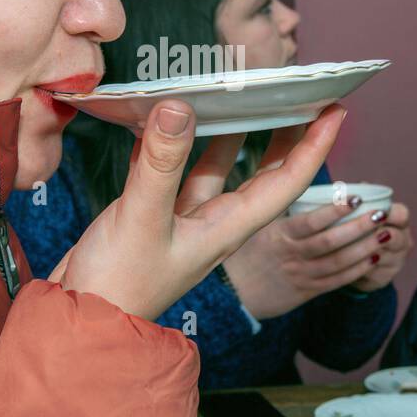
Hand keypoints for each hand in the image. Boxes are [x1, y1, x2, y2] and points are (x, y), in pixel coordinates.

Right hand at [48, 100, 346, 319]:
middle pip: (260, 173)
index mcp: (227, 228)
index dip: (313, 145)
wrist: (82, 324)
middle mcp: (212, 223)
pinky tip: (161, 117)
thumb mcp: (142, 218)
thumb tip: (182, 107)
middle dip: (282, 135)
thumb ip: (162, 162)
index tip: (335, 109)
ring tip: (238, 92)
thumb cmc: (120, 285)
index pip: (285, 182)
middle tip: (297, 95)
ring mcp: (181, 221)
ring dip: (227, 131)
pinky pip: (170, 170)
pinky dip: (171, 143)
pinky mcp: (151, 218)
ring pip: (214, 166)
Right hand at [223, 199, 409, 318]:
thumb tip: (293, 164)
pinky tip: (373, 258)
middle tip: (381, 215)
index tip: (356, 198)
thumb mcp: (254, 222)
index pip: (311, 222)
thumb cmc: (243, 250)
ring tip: (385, 234)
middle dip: (359, 228)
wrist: (231, 294)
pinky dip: (357, 270)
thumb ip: (274, 199)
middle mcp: (292, 255)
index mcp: (278, 235)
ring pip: (338, 262)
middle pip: (331, 242)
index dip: (335, 211)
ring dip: (364, 248)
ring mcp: (301, 275)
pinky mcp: (307, 291)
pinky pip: (336, 281)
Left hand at [347, 202, 413, 291]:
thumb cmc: (359, 227)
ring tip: (346, 246)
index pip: (401, 214)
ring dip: (364, 252)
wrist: (356, 258)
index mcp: (400, 222)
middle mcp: (403, 242)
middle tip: (358, 232)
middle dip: (376, 235)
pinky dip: (357, 267)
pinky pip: (371, 274)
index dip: (389, 213)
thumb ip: (361, 197)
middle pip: (396, 238)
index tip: (372, 212)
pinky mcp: (383, 279)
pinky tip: (343, 263)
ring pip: (382, 257)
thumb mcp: (361, 210)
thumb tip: (354, 186)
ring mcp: (395, 262)